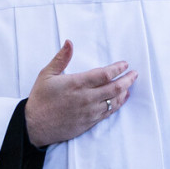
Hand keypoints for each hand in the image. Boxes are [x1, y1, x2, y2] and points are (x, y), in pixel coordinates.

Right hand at [24, 40, 138, 147]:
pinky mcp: (89, 122)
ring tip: (130, 84)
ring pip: (114, 101)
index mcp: (77, 83)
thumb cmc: (40, 98)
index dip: (117, 68)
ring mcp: (89, 112)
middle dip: (128, 79)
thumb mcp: (47, 74)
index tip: (124, 64)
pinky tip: (121, 99)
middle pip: (115, 88)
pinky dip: (117, 104)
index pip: (104, 74)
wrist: (35, 126)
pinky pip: (108, 113)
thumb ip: (61, 58)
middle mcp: (86, 98)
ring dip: (124, 92)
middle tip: (134, 73)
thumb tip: (69, 42)